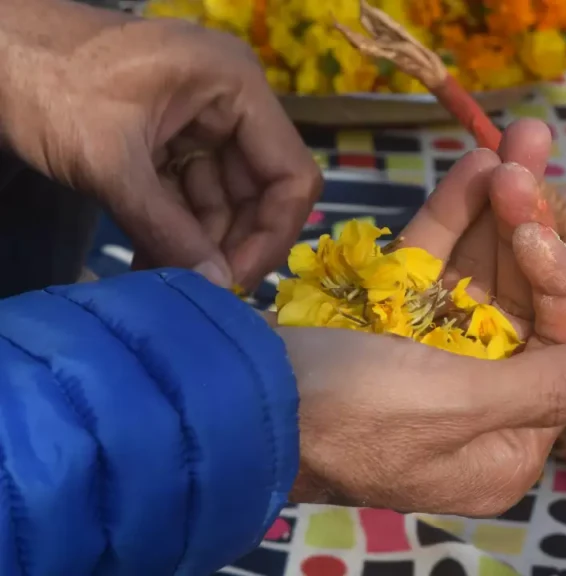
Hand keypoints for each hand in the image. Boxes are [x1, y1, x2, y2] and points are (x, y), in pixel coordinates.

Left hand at [0, 1, 320, 287]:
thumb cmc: (47, 84)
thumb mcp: (109, 162)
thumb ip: (166, 227)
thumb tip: (218, 287)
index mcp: (235, 86)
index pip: (290, 172)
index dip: (273, 232)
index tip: (238, 280)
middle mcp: (230, 101)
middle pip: (260, 190)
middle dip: (231, 243)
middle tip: (200, 290)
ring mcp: (201, 118)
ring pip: (225, 198)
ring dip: (199, 243)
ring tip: (165, 282)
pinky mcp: (172, 135)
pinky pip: (190, 192)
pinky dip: (175, 228)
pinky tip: (152, 262)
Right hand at [278, 119, 565, 513]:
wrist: (227, 403)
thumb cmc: (345, 417)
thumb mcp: (453, 405)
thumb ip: (547, 386)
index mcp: (500, 443)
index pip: (559, 353)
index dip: (555, 283)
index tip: (533, 228)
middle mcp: (474, 404)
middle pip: (519, 303)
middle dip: (525, 225)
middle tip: (528, 149)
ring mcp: (431, 362)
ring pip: (478, 275)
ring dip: (494, 208)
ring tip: (511, 140)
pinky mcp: (390, 327)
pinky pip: (433, 270)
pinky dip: (450, 222)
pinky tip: (471, 168)